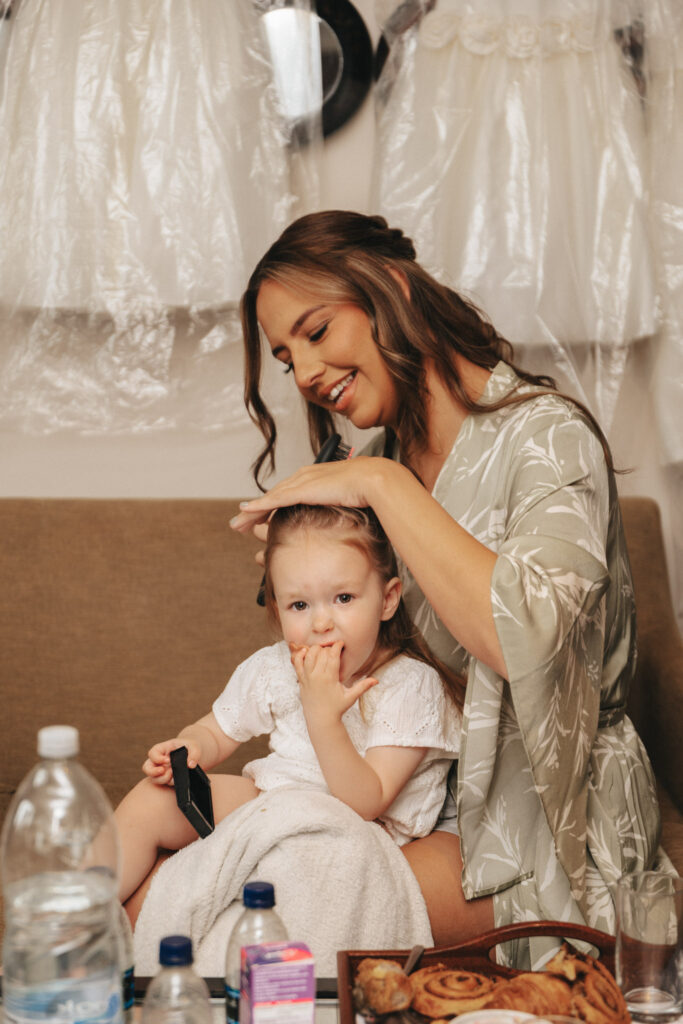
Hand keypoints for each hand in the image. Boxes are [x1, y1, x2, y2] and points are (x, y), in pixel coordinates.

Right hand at [142, 737, 201, 786]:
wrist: (192, 755)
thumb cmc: (189, 747)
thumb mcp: (193, 746)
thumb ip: (194, 754)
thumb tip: (190, 765)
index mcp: (160, 750)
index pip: (152, 753)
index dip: (157, 758)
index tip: (168, 760)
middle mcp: (158, 761)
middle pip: (147, 768)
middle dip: (153, 772)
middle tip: (163, 771)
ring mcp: (161, 771)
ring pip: (154, 779)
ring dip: (163, 778)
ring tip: (173, 773)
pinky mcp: (166, 778)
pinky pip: (164, 783)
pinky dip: (170, 782)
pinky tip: (177, 779)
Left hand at [229, 457, 381, 533]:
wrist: (376, 480)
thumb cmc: (370, 490)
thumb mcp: (349, 499)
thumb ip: (340, 506)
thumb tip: (343, 520)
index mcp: (316, 478)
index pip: (288, 492)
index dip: (272, 504)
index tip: (261, 515)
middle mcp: (305, 477)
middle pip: (274, 495)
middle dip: (256, 509)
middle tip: (240, 521)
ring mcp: (302, 483)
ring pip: (270, 498)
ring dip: (252, 512)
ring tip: (237, 523)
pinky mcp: (302, 490)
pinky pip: (275, 500)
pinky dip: (259, 506)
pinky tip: (247, 512)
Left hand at [290, 641, 377, 727]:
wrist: (320, 719)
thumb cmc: (337, 708)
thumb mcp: (351, 697)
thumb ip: (363, 687)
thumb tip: (376, 681)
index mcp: (330, 677)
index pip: (332, 655)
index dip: (337, 646)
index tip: (341, 644)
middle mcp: (317, 675)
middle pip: (321, 652)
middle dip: (328, 647)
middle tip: (334, 649)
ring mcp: (307, 677)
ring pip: (309, 654)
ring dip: (316, 649)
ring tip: (323, 651)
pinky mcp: (301, 680)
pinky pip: (297, 663)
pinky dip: (300, 655)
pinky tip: (306, 652)